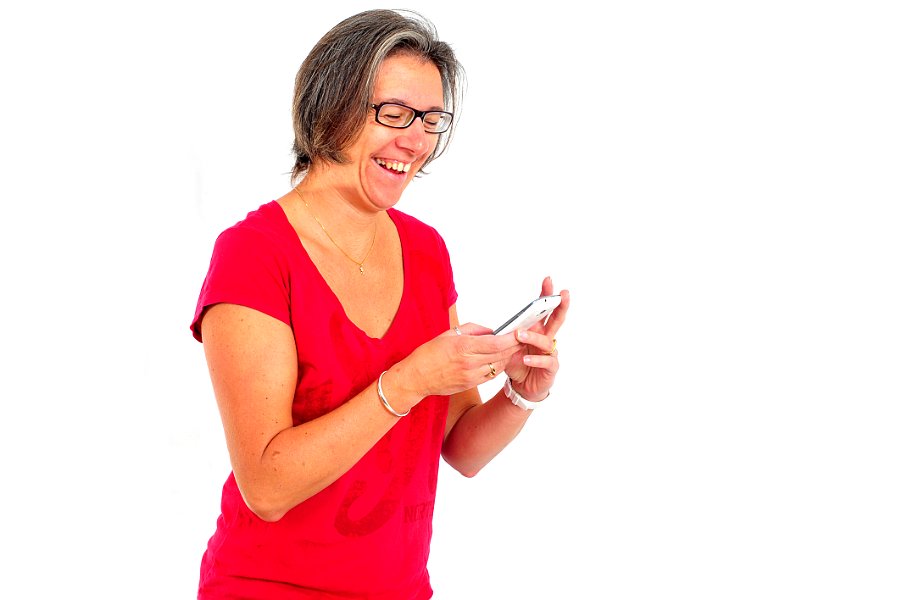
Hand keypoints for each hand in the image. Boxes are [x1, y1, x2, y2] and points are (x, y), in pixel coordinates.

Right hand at [398, 322, 521, 397]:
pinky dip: (498, 367)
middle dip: (514, 346)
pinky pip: (491, 375)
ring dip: (508, 357)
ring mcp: (470, 376)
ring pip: (498, 366)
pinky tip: (500, 360)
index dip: (511, 338)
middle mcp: (469, 362)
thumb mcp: (449, 334)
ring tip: (513, 348)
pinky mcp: (470, 384)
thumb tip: (490, 330)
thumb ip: (473, 330)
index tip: (519, 332)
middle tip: (523, 338)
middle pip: (500, 354)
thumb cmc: (429, 353)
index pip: (495, 342)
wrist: (417, 377)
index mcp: (463, 346)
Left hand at [504, 276, 569, 401]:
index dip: (546, 295)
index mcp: (537, 330)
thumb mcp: (508, 347)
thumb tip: (493, 329)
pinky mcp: (551, 367)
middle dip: (561, 305)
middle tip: (563, 293)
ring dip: (533, 336)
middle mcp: (547, 338)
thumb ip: (505, 337)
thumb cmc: (517, 363)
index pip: (543, 310)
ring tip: (520, 335)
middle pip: (557, 319)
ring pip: (547, 341)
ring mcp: (550, 353)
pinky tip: (526, 358)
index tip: (548, 279)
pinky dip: (535, 359)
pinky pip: (546, 361)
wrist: (523, 386)